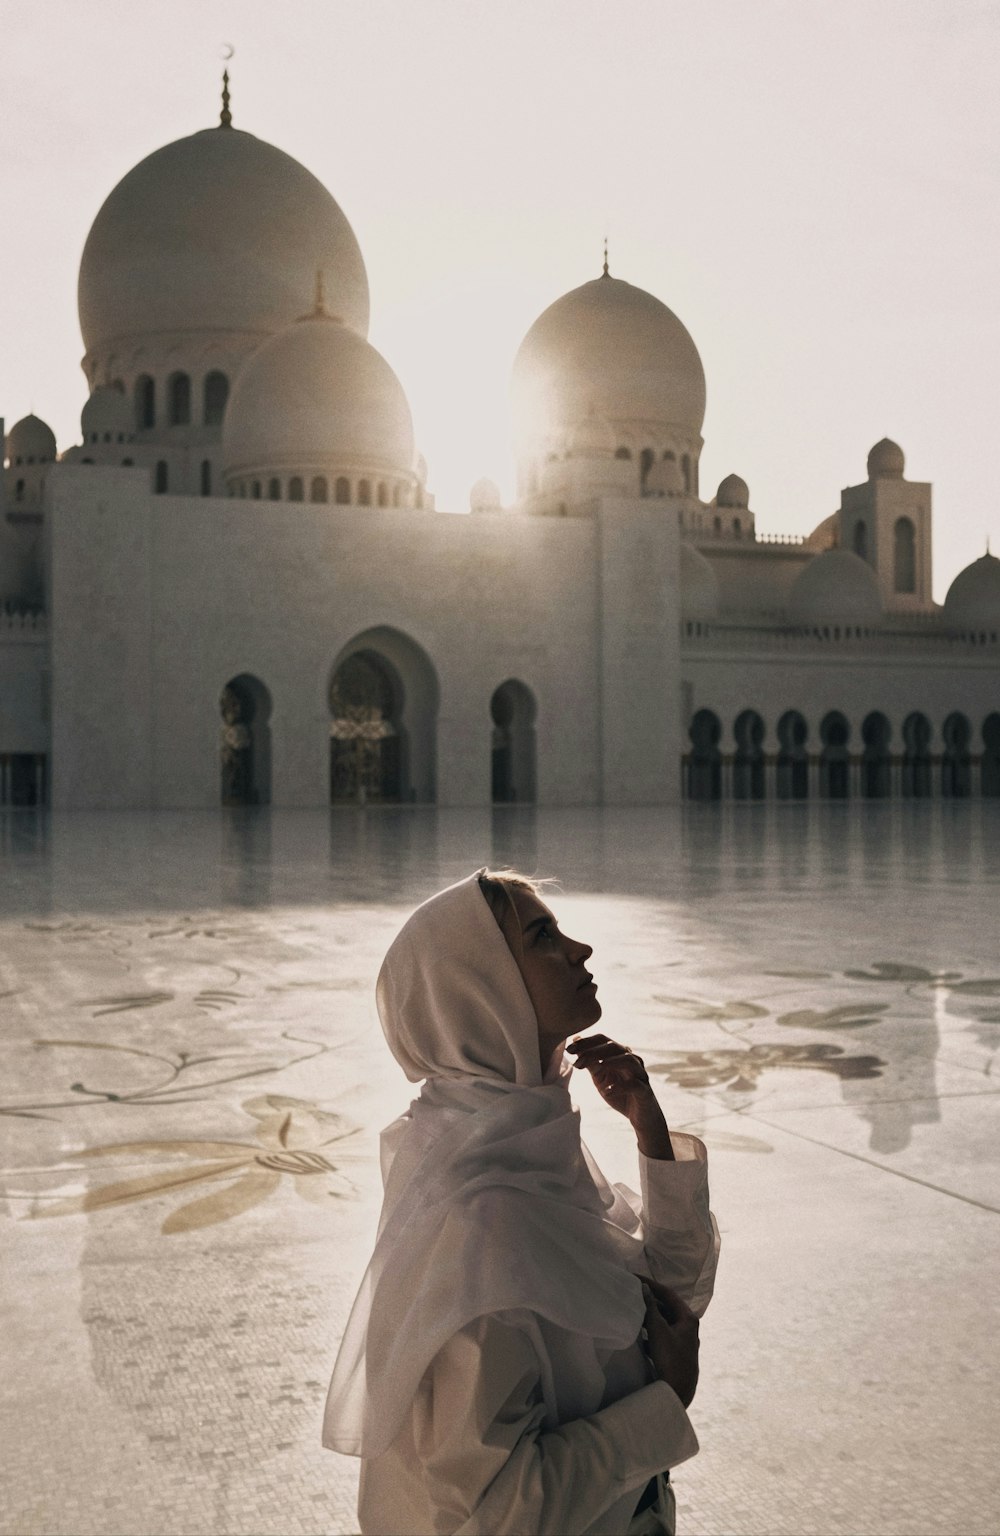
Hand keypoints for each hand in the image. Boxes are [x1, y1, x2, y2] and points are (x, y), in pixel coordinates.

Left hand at [566, 1034, 673, 1157]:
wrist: (640, 1116)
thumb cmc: (620, 1093)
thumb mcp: (600, 1077)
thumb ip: (589, 1061)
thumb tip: (575, 1041)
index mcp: (619, 1054)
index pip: (603, 1040)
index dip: (586, 1042)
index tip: (568, 1050)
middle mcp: (631, 1060)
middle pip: (613, 1047)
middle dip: (593, 1052)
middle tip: (577, 1062)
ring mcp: (640, 1075)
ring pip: (628, 1060)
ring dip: (611, 1062)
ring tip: (597, 1068)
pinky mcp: (645, 1091)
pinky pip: (635, 1085)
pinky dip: (620, 1087)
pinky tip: (607, 1091)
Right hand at [638, 1275, 699, 1408]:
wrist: (678, 1391)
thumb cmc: (670, 1357)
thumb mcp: (658, 1329)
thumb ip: (651, 1308)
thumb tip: (644, 1288)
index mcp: (688, 1319)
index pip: (669, 1295)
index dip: (652, 1285)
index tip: (636, 1278)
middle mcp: (689, 1328)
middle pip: (668, 1309)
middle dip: (651, 1301)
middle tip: (634, 1294)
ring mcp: (684, 1343)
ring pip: (665, 1324)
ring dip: (650, 1318)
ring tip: (634, 1312)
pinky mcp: (677, 1355)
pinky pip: (663, 1338)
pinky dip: (651, 1334)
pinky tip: (640, 1337)